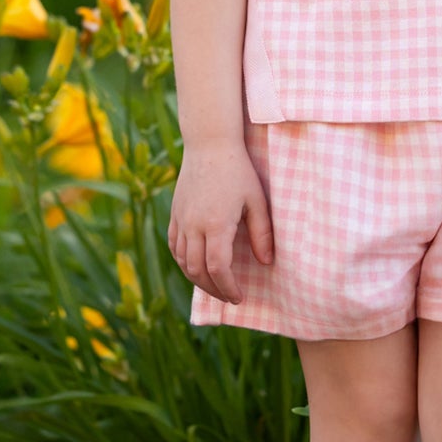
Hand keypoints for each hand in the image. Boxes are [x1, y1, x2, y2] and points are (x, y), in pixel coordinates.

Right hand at [167, 139, 274, 302]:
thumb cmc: (238, 170)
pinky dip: (184, 262)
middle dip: (214, 290)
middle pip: (197, 271)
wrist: (209, 143)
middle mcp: (193, 225)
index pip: (218, 269)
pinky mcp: (174, 213)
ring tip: (215, 286)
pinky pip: (174, 247)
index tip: (239, 297)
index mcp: (215, 223)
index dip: (228, 288)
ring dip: (198, 280)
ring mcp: (180, 219)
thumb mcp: (256, 200)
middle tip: (229, 297)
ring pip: (183, 262)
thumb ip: (262, 233)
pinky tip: (196, 266)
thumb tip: (267, 262)